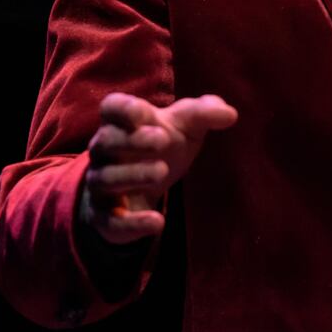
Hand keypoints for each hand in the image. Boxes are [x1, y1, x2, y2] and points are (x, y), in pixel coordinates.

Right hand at [80, 92, 238, 244]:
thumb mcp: (186, 127)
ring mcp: (101, 184)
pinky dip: (132, 223)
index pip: (111, 108)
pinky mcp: (105, 217)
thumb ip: (205, 114)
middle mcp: (104, 152)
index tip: (145, 111)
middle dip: (132, 140)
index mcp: (122, 123)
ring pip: (105, 179)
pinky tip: (158, 222)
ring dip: (133, 175)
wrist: (142, 190)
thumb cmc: (164, 146)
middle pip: (105, 142)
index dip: (123, 108)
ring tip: (162, 171)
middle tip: (163, 140)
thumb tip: (230, 114)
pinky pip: (111, 221)